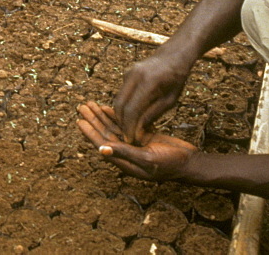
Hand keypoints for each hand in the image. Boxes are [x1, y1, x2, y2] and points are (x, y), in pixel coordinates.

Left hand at [77, 101, 198, 181]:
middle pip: (104, 134)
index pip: (101, 144)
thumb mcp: (147, 159)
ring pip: (113, 128)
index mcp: (124, 160)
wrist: (190, 162)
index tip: (79, 120)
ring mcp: (134, 144)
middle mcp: (126, 152)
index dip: (90, 132)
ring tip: (90, 104)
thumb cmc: (170, 164)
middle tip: (81, 106)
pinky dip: (116, 116)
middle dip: (93, 120)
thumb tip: (101, 149)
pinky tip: (108, 107)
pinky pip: (125, 125)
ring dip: (102, 116)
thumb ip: (125, 154)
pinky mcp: (142, 137)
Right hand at [112, 50, 191, 143]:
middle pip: (119, 105)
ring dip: (121, 116)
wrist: (172, 55)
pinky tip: (132, 116)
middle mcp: (134, 76)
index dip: (129, 127)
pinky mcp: (126, 74)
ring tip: (130, 129)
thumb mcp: (170, 100)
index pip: (132, 109)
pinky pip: (122, 94)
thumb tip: (138, 131)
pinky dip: (124, 106)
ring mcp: (128, 73)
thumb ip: (153, 114)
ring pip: (118, 100)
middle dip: (121, 123)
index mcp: (148, 82)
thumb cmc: (176, 79)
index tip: (130, 140)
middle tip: (127, 137)